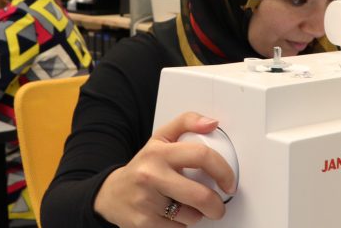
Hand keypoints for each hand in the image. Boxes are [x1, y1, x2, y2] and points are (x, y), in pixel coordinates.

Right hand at [94, 112, 236, 226]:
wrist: (111, 194)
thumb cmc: (143, 166)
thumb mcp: (160, 139)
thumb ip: (187, 123)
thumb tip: (212, 123)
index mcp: (159, 152)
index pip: (201, 156)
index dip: (223, 171)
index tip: (229, 183)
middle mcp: (150, 175)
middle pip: (201, 196)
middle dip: (216, 206)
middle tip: (217, 206)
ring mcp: (146, 201)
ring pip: (191, 216)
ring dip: (195, 215)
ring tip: (183, 205)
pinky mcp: (143, 223)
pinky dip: (180, 225)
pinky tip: (170, 214)